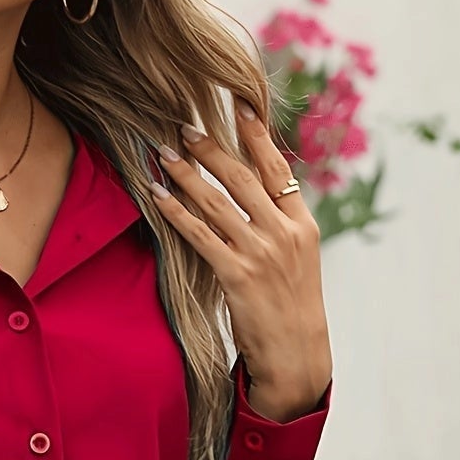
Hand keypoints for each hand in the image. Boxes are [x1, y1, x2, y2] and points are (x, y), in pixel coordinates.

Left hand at [151, 101, 332, 419]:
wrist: (296, 354)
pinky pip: (200, 235)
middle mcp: (284, 232)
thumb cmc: (291, 307)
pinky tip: (158, 196)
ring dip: (187, 174)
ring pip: (218, 201)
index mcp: (302, 224)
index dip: (256, 135)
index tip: (239, 105)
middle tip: (185, 126)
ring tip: (164, 153)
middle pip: (243, 177)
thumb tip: (255, 195)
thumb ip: (279, 225)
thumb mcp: (297, 260)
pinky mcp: (237, 275)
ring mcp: (261, 253)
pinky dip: (176, 212)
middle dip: (212, 148)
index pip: (277, 169)